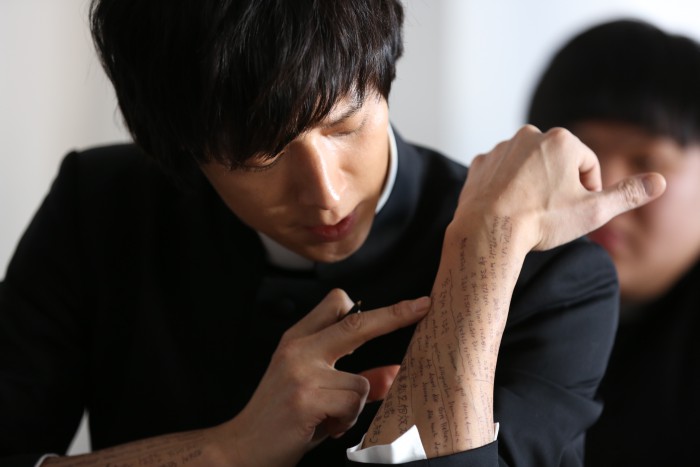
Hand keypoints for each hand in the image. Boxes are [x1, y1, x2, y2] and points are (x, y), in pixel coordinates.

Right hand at [218, 289, 430, 466]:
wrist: (242, 447)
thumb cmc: (282, 419)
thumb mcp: (316, 390)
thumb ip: (355, 378)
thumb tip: (394, 373)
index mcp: (298, 340)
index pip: (336, 305)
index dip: (372, 306)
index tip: (406, 305)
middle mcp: (299, 348)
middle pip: (356, 322)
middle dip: (394, 315)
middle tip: (423, 305)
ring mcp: (301, 371)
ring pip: (360, 382)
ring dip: (354, 407)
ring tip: (332, 418)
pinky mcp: (306, 397)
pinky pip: (351, 405)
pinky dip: (346, 422)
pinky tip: (326, 428)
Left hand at [456, 125, 665, 251]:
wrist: (487, 232)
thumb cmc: (540, 221)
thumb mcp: (593, 211)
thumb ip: (627, 194)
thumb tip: (657, 182)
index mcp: (561, 140)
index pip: (587, 164)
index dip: (587, 191)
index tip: (576, 211)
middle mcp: (529, 135)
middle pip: (557, 163)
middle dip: (559, 185)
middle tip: (552, 213)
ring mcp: (501, 148)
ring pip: (528, 167)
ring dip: (533, 184)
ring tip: (529, 211)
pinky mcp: (480, 163)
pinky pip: (501, 174)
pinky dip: (506, 187)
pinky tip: (508, 207)